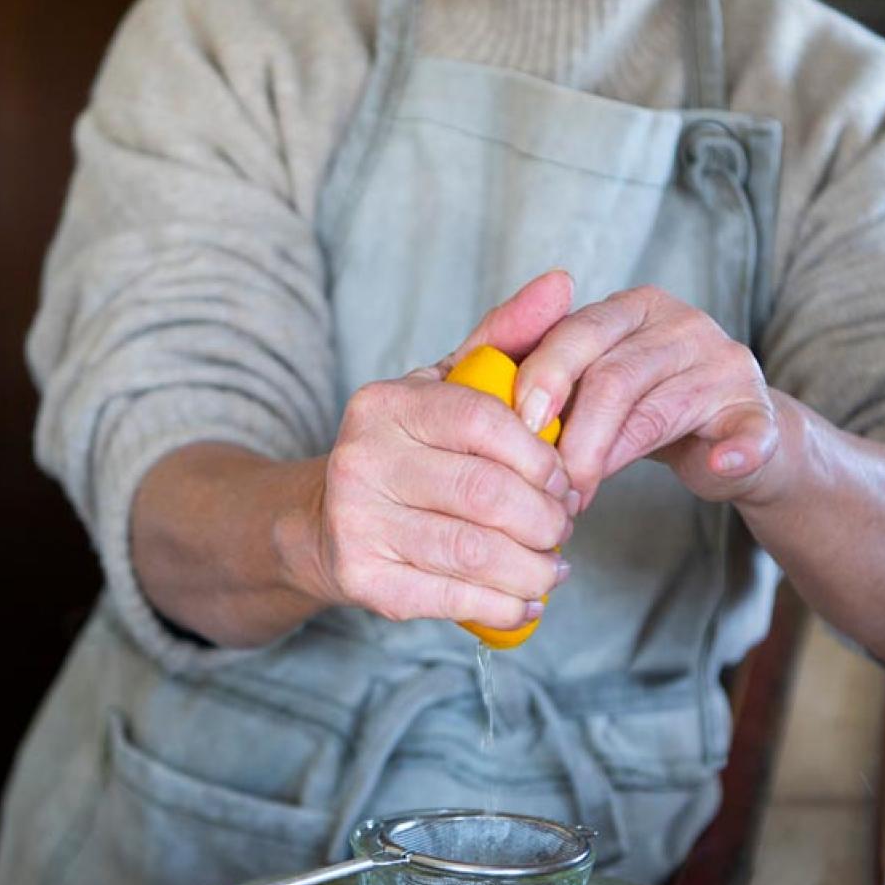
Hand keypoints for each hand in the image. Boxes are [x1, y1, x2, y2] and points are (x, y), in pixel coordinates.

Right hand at [308, 272, 575, 631]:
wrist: (320, 522)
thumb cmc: (407, 451)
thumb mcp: (446, 386)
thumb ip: (505, 336)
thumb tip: (562, 283)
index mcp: (385, 405)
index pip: (481, 420)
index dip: (540, 457)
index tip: (562, 477)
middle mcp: (362, 460)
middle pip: (485, 494)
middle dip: (545, 517)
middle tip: (563, 525)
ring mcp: (357, 523)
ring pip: (475, 551)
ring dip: (533, 566)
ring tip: (551, 564)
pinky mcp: (365, 580)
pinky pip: (455, 597)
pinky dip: (506, 602)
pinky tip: (526, 595)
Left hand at [495, 282, 781, 508]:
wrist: (723, 438)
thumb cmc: (635, 410)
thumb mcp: (586, 386)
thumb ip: (540, 380)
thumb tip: (479, 398)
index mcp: (630, 308)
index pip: (577, 332)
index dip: (541, 379)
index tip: (513, 430)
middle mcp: (680, 323)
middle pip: (612, 374)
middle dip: (570, 433)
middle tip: (544, 479)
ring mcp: (723, 365)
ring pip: (654, 410)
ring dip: (609, 461)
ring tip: (577, 500)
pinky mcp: (756, 411)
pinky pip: (747, 429)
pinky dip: (734, 449)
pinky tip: (716, 465)